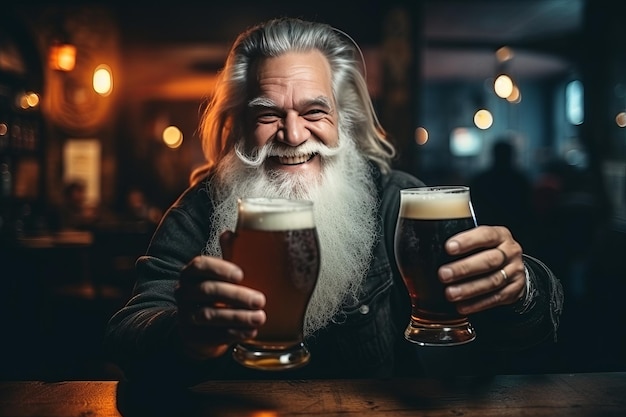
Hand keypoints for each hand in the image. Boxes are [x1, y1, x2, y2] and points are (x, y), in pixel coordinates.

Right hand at [175, 231, 265, 359]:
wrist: (197, 330)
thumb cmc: (215, 295)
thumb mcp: (220, 275)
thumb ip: (228, 255)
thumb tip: (232, 232)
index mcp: (191, 274)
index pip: (199, 266)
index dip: (219, 268)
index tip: (241, 274)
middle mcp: (184, 293)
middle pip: (208, 291)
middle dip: (236, 296)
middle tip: (260, 300)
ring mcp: (186, 316)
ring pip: (209, 315)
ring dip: (238, 317)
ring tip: (260, 317)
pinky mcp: (192, 337)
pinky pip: (213, 336)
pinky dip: (234, 334)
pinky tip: (250, 332)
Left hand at [438, 225, 525, 314]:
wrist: (514, 268)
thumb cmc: (489, 251)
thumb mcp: (481, 240)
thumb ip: (464, 243)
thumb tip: (431, 248)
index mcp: (500, 235)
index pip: (485, 235)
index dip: (467, 241)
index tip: (448, 248)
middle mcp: (510, 252)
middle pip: (489, 260)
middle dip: (464, 268)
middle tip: (443, 275)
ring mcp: (514, 271)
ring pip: (492, 281)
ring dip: (469, 289)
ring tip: (450, 293)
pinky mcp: (515, 290)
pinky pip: (496, 298)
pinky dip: (477, 304)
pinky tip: (462, 306)